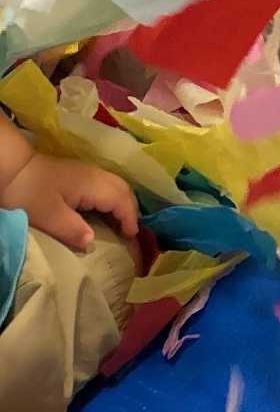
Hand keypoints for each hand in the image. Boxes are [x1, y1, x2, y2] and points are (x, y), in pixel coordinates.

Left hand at [0, 153, 138, 252]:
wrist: (13, 169)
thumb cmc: (30, 193)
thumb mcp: (49, 216)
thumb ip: (73, 229)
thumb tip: (92, 242)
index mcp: (93, 184)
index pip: (121, 199)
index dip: (130, 218)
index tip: (133, 238)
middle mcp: (95, 175)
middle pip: (124, 189)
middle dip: (132, 210)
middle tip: (131, 233)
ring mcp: (88, 173)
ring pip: (116, 186)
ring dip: (123, 204)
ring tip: (122, 225)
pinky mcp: (79, 176)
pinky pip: (106, 187)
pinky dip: (113, 200)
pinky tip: (104, 213)